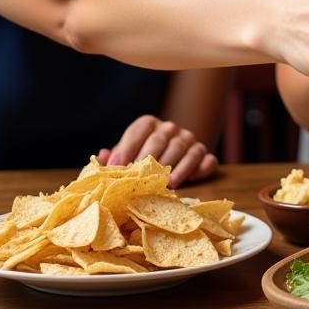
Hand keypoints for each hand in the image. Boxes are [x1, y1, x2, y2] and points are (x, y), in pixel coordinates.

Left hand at [98, 114, 216, 187]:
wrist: (167, 158)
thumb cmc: (141, 158)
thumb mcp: (126, 155)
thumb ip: (114, 157)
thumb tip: (102, 158)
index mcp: (149, 124)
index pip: (140, 130)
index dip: (127, 148)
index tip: (117, 167)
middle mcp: (171, 128)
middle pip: (161, 139)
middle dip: (150, 159)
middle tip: (142, 178)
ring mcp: (190, 140)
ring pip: (185, 149)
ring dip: (176, 167)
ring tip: (168, 183)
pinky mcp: (205, 154)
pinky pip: (206, 159)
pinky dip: (200, 168)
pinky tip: (192, 178)